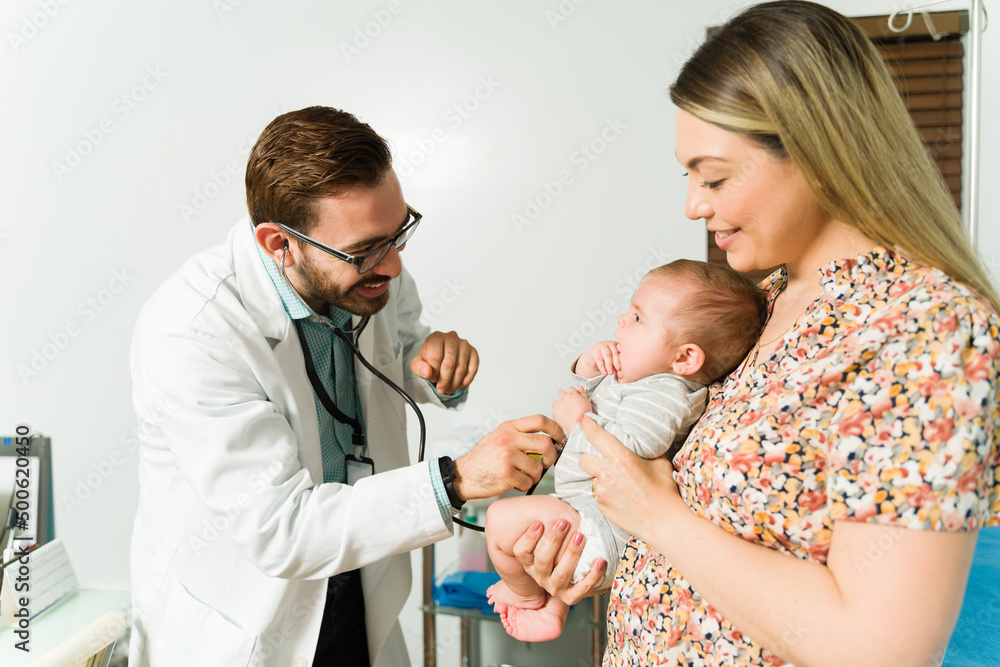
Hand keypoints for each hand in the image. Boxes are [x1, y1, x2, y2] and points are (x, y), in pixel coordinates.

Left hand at [410, 330, 478, 394]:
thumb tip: (428, 372)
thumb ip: (419, 368)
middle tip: (441, 389)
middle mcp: (451, 337)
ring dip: (455, 383)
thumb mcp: (418, 363)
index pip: (436, 357)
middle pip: (449, 363)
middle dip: (445, 381)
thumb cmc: (429, 358)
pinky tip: (460, 384)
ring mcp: (464, 344)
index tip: (432, 378)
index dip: (433, 372)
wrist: (440, 353)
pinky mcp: (473, 351)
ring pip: (461, 368)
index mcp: (436, 337)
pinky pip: (473, 368)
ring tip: (449, 389)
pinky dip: (467, 380)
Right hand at [452, 415, 563, 500]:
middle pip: (545, 443)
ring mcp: (507, 456)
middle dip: (551, 456)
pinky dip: (525, 484)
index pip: (540, 420)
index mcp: (509, 427)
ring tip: (523, 475)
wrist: (463, 475)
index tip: (560, 439)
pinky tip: (514, 482)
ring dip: (535, 475)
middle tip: (546, 462)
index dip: (556, 429)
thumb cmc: (483, 458)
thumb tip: (549, 441)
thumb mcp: (499, 436)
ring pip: (538, 467)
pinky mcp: (506, 474)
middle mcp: (508, 439)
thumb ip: (520, 435)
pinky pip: (528, 481)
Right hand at [511, 519, 606, 605]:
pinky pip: (582, 588)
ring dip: (572, 554)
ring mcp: (554, 588)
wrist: (570, 581)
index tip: (539, 523)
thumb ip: (548, 526)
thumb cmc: (559, 552)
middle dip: (553, 540)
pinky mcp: (570, 597)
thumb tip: (556, 506)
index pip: (521, 552)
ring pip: (561, 573)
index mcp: (530, 563)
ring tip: (580, 537)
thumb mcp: (548, 542)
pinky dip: (592, 575)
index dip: (528, 538)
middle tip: (563, 522)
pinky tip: (600, 561)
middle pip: (542, 560)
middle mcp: (539, 576)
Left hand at [551, 386, 590, 435]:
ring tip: (563, 409)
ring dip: (558, 404)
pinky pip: (554, 412)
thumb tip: (580, 387)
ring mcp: (558, 405)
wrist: (578, 424)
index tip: (572, 395)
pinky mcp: (555, 413)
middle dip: (563, 395)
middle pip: (560, 392)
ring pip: (555, 402)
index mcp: (572, 394)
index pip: (570, 389)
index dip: (571, 392)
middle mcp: (563, 398)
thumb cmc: (584, 413)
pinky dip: (557, 414)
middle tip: (566, 401)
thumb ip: (582, 393)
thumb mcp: (586, 401)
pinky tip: (562, 416)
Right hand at [575, 340, 619, 377]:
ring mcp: (601, 346)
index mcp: (617, 345)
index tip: (624, 364)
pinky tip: (604, 372)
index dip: (623, 357)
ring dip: (609, 365)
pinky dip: (602, 367)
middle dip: (617, 362)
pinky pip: (599, 359)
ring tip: (611, 373)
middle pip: (614, 352)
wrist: (593, 359)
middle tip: (618, 369)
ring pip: (607, 355)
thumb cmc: (606, 360)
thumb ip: (618, 363)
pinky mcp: (594, 350)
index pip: (621, 350)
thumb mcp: (614, 361)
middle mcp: (610, 344)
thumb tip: (621, 369)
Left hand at [578, 416, 683, 540]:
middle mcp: (607, 473)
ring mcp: (602, 491)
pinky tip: (619, 496)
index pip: (595, 435)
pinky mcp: (601, 506)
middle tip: (599, 459)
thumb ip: (644, 450)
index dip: (587, 426)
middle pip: (583, 458)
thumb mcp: (659, 462)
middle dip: (589, 457)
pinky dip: (604, 493)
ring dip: (599, 477)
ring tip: (616, 482)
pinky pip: (597, 494)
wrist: (664, 522)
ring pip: (591, 478)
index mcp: (621, 458)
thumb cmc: (665, 492)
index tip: (584, 421)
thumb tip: (637, 441)